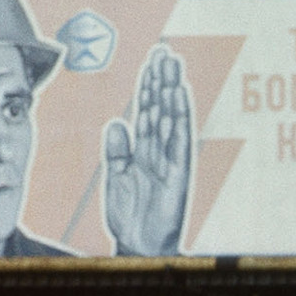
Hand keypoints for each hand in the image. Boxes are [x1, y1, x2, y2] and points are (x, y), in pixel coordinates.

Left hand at [103, 44, 192, 256]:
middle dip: (161, 79)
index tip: (151, 61)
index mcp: (143, 151)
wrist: (137, 245)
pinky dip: (179, 116)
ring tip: (172, 63)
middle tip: (163, 51)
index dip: (148, 86)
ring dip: (170, 89)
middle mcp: (158, 151)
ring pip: (169, 116)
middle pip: (160, 107)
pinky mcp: (177, 172)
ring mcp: (170, 159)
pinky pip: (178, 138)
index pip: (146, 111)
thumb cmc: (129, 217)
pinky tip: (179, 95)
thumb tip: (117, 123)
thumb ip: (117, 150)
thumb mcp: (116, 178)